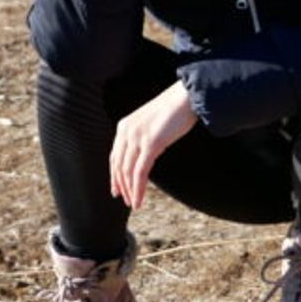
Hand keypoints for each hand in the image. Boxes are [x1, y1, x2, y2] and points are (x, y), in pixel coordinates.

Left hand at [109, 80, 197, 210]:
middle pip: (119, 166)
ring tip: (133, 203)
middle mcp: (126, 132)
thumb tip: (144, 159)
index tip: (116, 190)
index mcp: (124, 126)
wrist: (186, 98)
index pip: (115, 156)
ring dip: (130, 191)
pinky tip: (139, 200)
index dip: (114, 175)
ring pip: (127, 172)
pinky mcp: (150, 144)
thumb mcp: (151, 125)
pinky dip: (138, 189)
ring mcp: (137, 137)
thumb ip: (143, 140)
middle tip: (126, 200)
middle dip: (122, 186)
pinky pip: (140, 172)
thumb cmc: (173, 111)